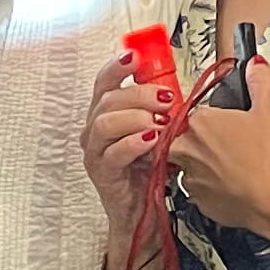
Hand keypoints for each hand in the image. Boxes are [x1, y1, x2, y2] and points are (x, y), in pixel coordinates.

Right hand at [84, 51, 176, 236]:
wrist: (144, 211)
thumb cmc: (149, 169)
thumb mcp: (156, 131)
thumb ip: (159, 108)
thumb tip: (174, 84)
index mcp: (106, 113)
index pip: (105, 81)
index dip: (118, 67)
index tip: (136, 58)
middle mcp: (94, 129)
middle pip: (108, 98)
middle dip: (140, 94)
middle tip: (167, 99)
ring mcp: (95, 152)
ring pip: (105, 122)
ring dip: (137, 117)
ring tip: (160, 123)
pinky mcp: (102, 173)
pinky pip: (113, 153)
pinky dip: (133, 143)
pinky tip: (151, 141)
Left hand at [165, 54, 269, 237]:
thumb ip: (260, 82)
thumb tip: (256, 66)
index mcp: (199, 121)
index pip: (197, 114)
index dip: (215, 121)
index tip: (229, 127)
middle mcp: (187, 148)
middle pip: (187, 139)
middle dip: (205, 143)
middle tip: (233, 148)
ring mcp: (190, 178)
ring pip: (192, 166)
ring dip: (207, 166)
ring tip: (236, 168)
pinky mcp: (198, 203)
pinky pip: (201, 191)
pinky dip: (214, 189)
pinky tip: (235, 187)